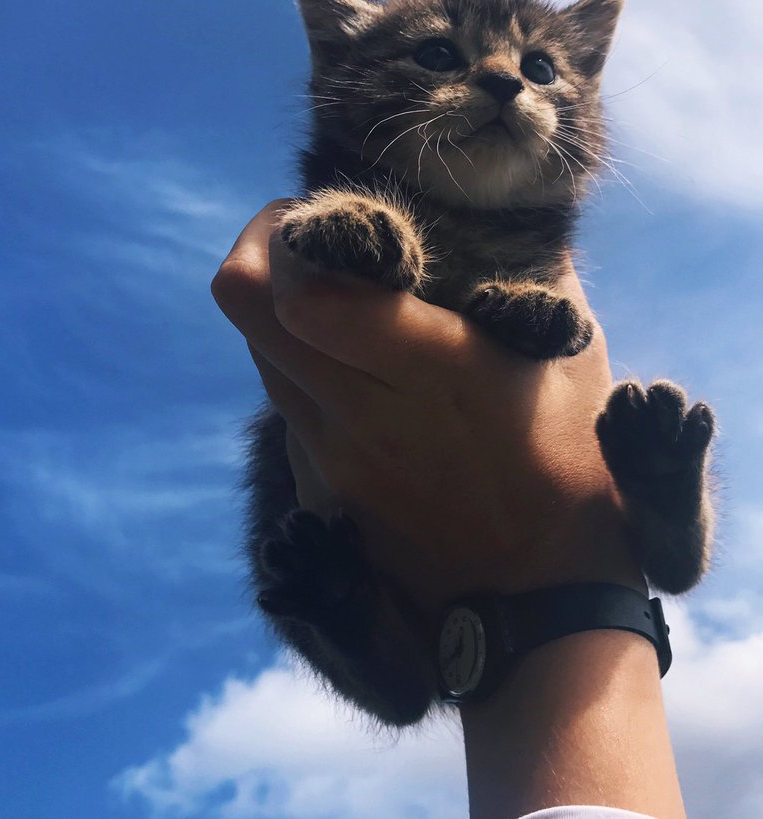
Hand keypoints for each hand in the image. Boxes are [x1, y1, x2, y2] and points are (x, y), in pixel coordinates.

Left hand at [212, 202, 644, 625]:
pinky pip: (284, 403)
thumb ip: (527, 276)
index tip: (322, 214)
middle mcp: (363, 410)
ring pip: (258, 352)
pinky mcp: (322, 487)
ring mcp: (333, 454)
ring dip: (277, 311)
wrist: (540, 605)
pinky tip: (352, 370)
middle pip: (246, 307)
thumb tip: (488, 221)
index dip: (288, 235)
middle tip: (303, 238)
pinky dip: (299, 366)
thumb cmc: (573, 467)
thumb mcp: (572, 358)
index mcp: (432, 368)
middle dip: (258, 252)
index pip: (301, 295)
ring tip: (336, 302)